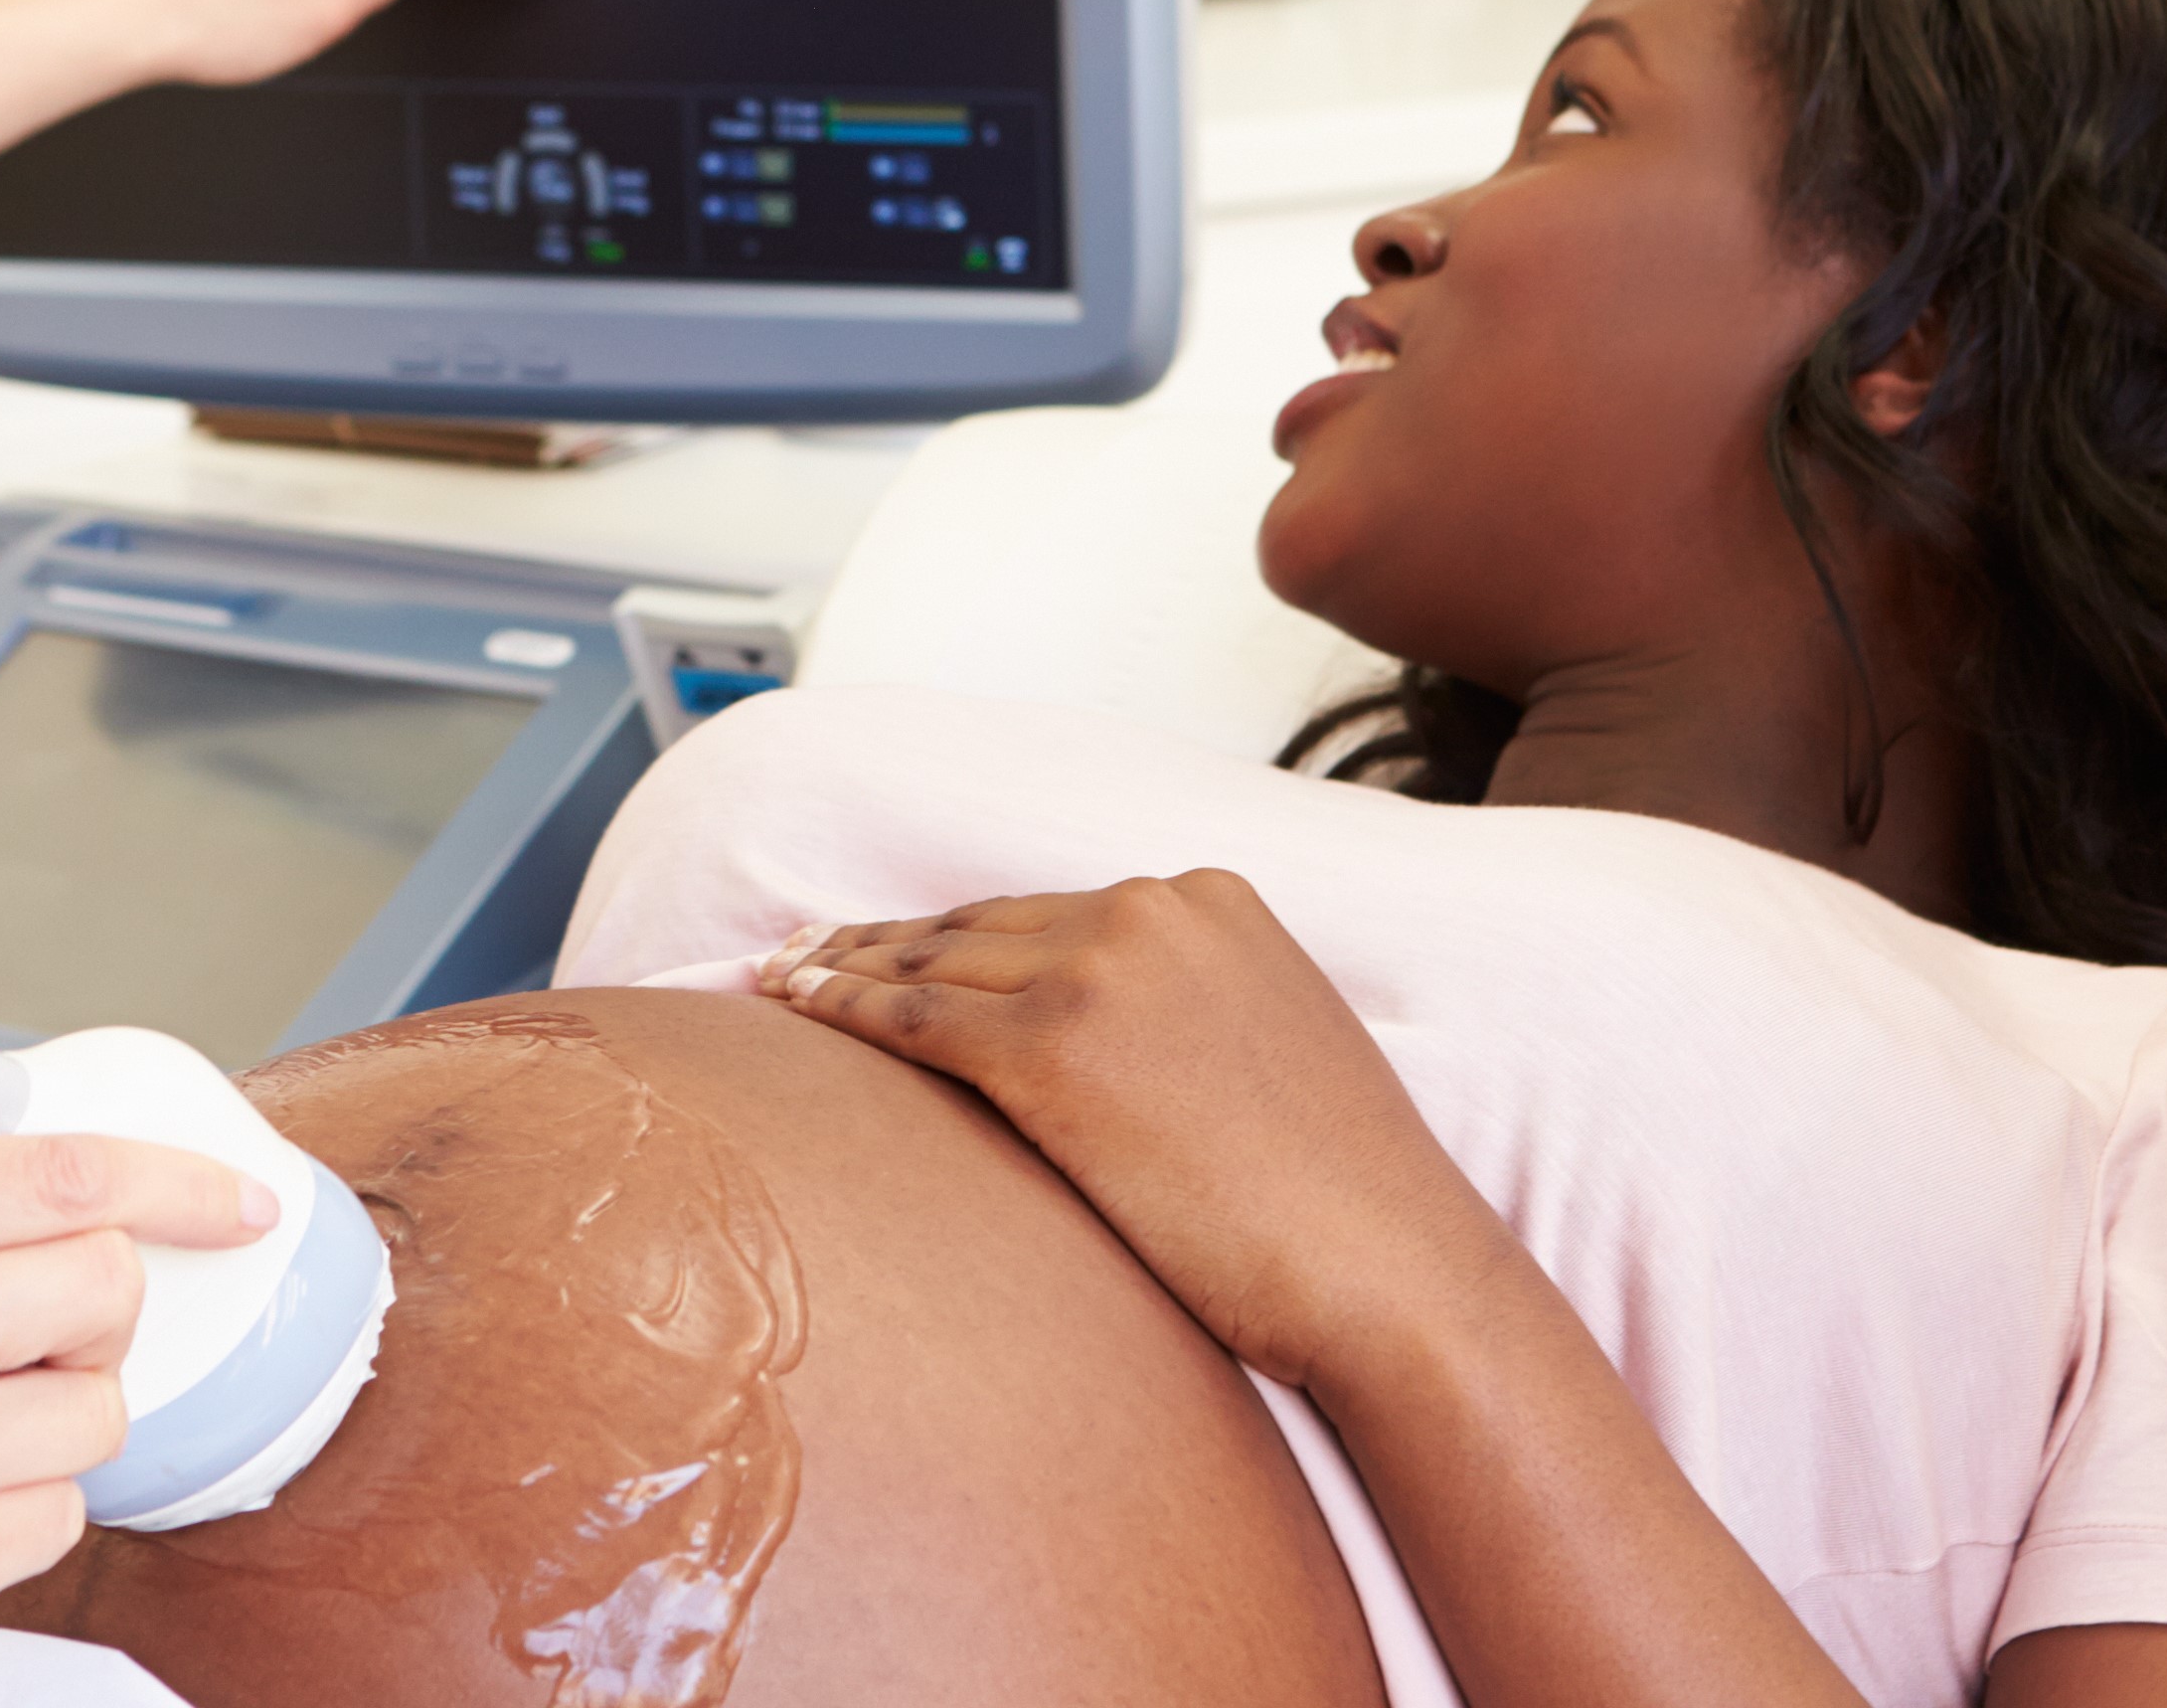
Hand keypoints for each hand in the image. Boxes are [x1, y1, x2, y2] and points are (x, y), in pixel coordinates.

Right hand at [0, 1130, 271, 1669]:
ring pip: (98, 1415)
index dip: (176, 1181)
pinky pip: (60, 1518)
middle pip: (105, 1289)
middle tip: (25, 1341)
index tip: (235, 1202)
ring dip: (54, 1422)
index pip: (60, 1175)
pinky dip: (21, 1510)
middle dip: (92, 1315)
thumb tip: (100, 1179)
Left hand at [765, 873, 1521, 1394]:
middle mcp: (1151, 910)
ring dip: (844, 963)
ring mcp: (1099, 973)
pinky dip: (844, 1008)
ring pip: (934, 960)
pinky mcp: (1051, 1050)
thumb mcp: (1278, 1052)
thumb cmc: (1343, 1199)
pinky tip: (795, 1008)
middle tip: (804, 947)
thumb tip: (1122, 1049)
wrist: (1386, 1266)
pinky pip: (916, 1020)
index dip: (964, 929)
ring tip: (780, 975)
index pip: (1054, 911)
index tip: (896, 936)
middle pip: (982, 923)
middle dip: (885, 937)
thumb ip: (1196, 1015)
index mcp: (1214, 899)